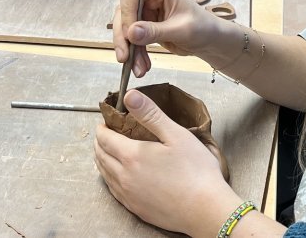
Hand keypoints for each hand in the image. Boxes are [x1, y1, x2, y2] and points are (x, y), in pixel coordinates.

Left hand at [94, 90, 238, 234]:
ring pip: (104, 175)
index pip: (105, 139)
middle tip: (106, 134)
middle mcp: (124, 177)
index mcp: (132, 156)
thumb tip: (130, 96)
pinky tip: (118, 176)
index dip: (103, 127)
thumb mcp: (176, 135)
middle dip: (100, 142)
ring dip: (102, 160)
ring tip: (109, 152)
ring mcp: (128, 195)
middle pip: (100, 156)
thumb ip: (151, 114)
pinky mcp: (135, 209)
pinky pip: (113, 191)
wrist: (205, 209)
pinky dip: (110, 178)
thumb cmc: (196, 171)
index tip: (106, 121)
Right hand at [112, 0, 225, 77]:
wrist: (209, 40)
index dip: (127, 11)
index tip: (129, 33)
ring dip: (129, 49)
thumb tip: (131, 32)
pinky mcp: (144, 25)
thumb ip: (156, 31)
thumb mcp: (181, 30)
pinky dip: (135, 54)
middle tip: (125, 58)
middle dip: (123, 37)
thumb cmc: (203, 28)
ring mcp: (146, 11)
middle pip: (123, 11)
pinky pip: (132, 39)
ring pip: (125, 28)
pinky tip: (141, 66)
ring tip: (138, 69)